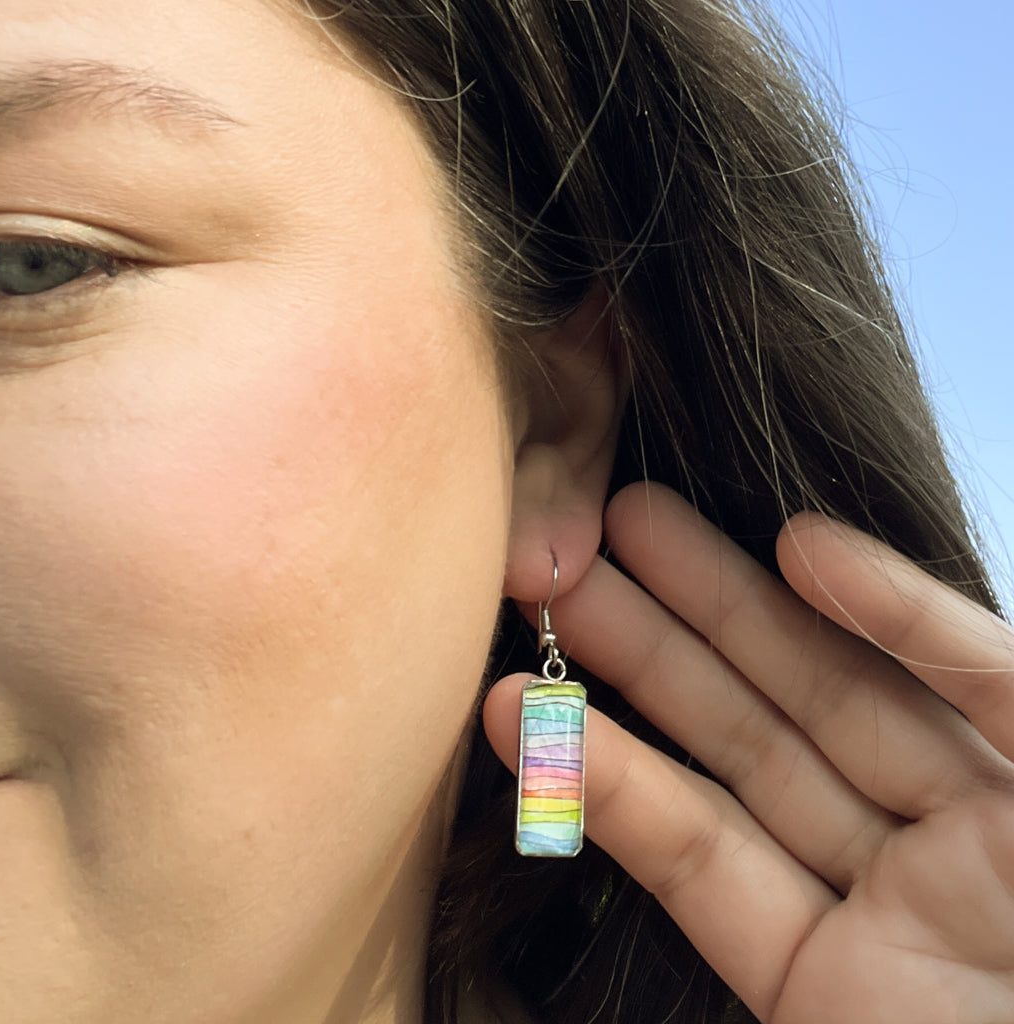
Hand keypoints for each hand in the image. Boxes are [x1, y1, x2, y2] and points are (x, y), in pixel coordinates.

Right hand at [484, 482, 1013, 1022]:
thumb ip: (989, 673)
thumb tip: (829, 559)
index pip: (937, 666)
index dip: (858, 599)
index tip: (776, 536)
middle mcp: (954, 843)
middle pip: (807, 697)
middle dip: (702, 607)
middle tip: (603, 529)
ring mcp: (871, 919)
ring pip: (733, 772)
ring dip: (631, 687)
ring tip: (547, 606)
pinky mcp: (802, 991)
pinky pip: (699, 873)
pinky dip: (614, 799)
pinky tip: (540, 735)